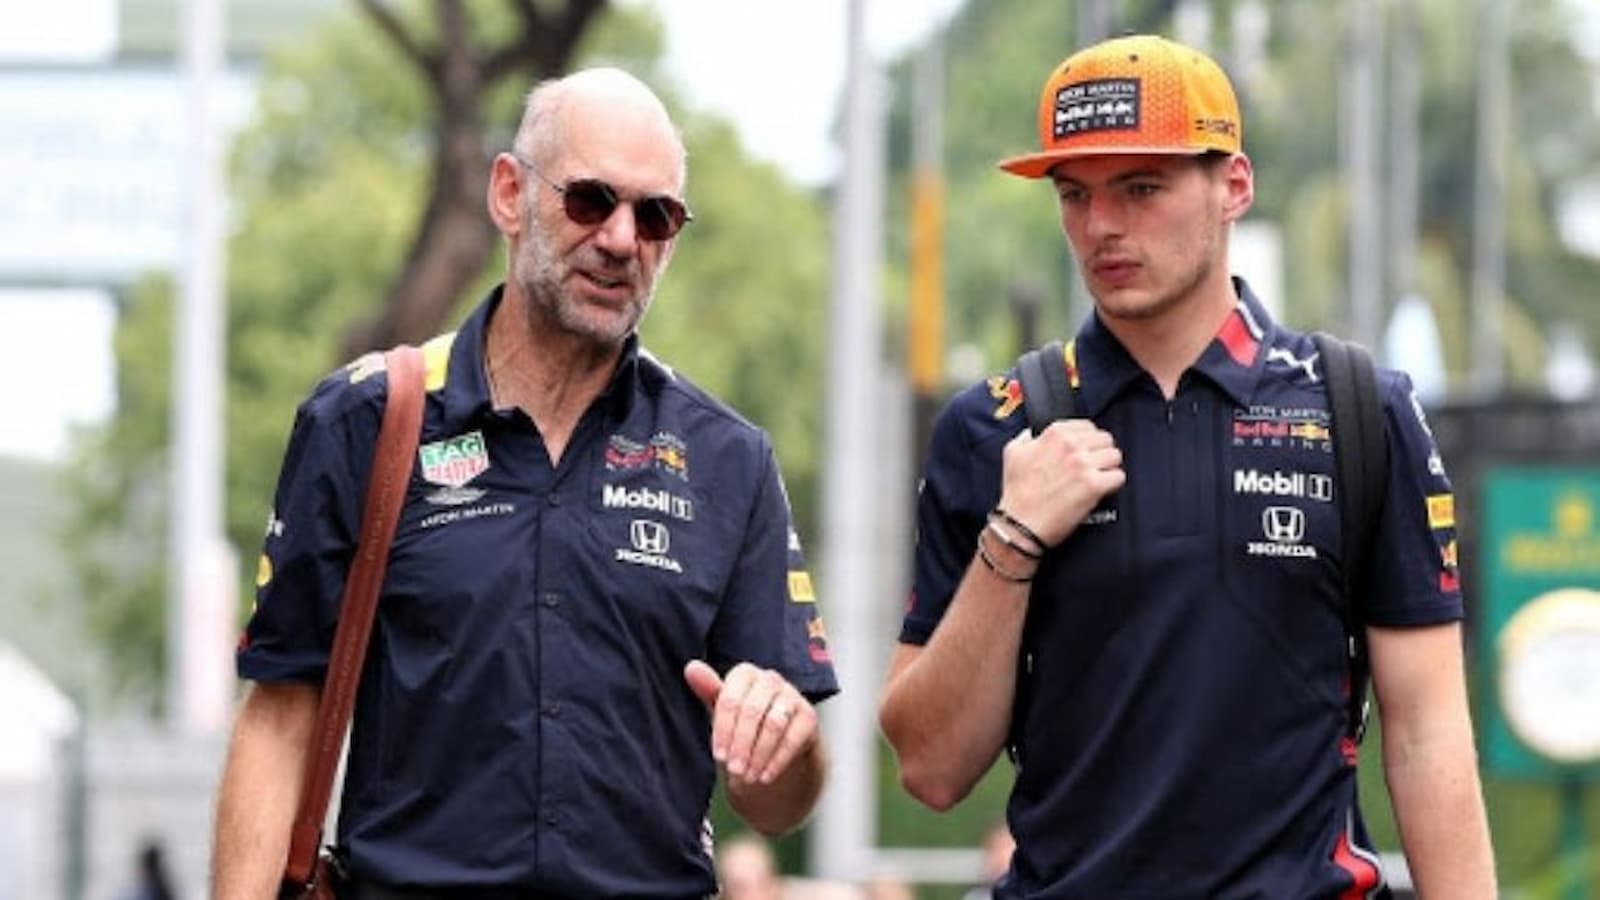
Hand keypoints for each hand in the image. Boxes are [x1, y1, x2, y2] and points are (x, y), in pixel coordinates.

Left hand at [684, 660, 816, 786]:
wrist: (778, 741)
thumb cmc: (744, 721)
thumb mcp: (723, 710)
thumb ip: (708, 690)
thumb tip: (691, 668)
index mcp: (745, 674)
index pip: (730, 700)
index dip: (723, 730)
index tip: (718, 756)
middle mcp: (770, 679)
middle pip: (752, 712)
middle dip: (741, 745)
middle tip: (734, 770)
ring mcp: (792, 695)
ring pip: (774, 725)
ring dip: (759, 755)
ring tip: (748, 777)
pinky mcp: (808, 715)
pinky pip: (793, 738)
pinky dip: (777, 760)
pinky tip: (765, 776)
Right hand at [999, 419, 1124, 546]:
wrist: (1020, 524)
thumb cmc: (1016, 493)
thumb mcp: (1013, 454)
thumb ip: (1026, 439)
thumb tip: (1031, 435)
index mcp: (1055, 434)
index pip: (1088, 426)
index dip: (1088, 441)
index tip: (1084, 452)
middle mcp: (1071, 445)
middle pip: (1106, 440)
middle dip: (1101, 453)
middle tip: (1093, 467)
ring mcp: (1083, 465)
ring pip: (1115, 456)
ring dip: (1108, 468)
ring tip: (1097, 479)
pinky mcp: (1093, 486)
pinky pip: (1118, 477)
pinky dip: (1113, 485)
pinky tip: (1101, 490)